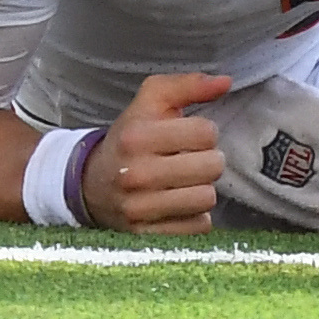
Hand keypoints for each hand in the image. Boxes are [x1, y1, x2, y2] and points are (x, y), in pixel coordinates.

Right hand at [87, 71, 228, 234]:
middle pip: (212, 167)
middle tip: (192, 160)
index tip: (191, 136)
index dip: (205, 132)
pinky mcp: (147, 237)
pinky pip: (198, 227)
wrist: (92, 184)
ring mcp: (140, 209)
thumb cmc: (130, 137)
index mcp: (137, 136)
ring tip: (186, 182)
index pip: (206, 133)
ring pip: (207, 199)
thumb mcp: (150, 101)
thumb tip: (226, 82)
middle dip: (208, 161)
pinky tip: (178, 205)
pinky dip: (194, 216)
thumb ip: (188, 85)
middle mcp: (136, 174)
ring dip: (202, 189)